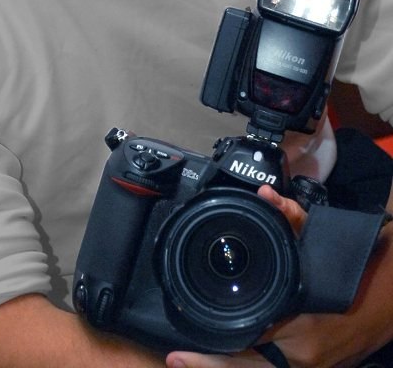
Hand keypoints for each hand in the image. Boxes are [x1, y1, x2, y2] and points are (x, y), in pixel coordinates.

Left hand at [164, 186, 392, 367]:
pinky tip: (225, 362)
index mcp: (301, 333)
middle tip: (175, 361)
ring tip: (189, 363)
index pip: (247, 347)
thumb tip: (265, 195)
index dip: (214, 356)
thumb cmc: (356, 272)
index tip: (180, 353)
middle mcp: (303, 360)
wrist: (392, 299)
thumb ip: (291, 219)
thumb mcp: (323, 243)